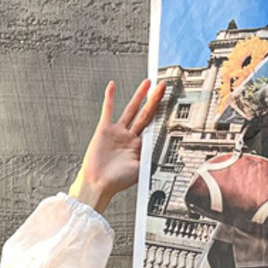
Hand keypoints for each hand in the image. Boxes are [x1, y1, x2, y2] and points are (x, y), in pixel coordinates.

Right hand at [69, 78, 165, 210]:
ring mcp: (117, 132)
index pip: (153, 127)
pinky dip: (109, 97)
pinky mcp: (104, 130)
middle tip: (163, 86)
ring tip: (147, 83)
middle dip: (154, 100)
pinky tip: (112, 86)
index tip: (170, 105)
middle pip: (145, 114)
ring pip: (130, 109)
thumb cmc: (116, 182)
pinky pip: (107, 110)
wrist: (97, 184)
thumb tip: (162, 150)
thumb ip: (150, 158)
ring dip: (139, 95)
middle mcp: (129, 137)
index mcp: (139, 147)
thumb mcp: (140, 170)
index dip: (161, 116)